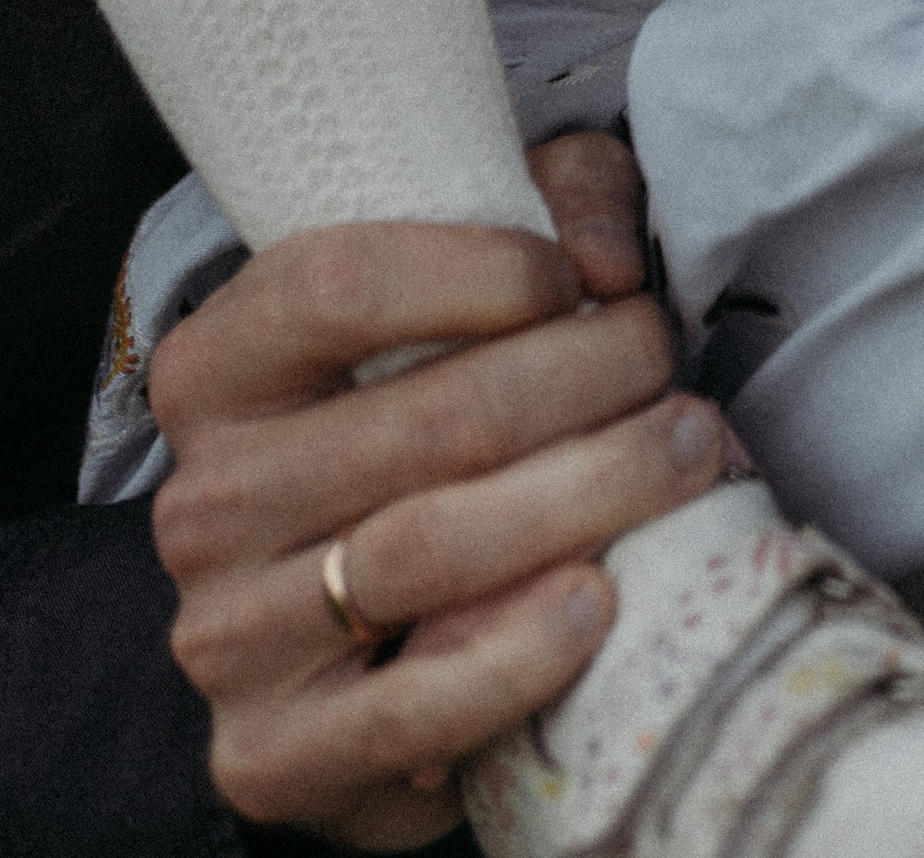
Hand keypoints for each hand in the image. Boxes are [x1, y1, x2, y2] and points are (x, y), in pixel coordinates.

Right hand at [151, 138, 723, 851]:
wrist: (382, 646)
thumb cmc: (443, 421)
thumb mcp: (495, 275)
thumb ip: (560, 202)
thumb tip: (606, 259)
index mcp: (221, 369)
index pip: (336, 287)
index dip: (484, 270)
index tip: (586, 281)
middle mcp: (205, 500)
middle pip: (426, 420)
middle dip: (587, 378)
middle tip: (672, 369)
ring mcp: (226, 635)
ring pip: (427, 550)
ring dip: (589, 494)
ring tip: (685, 455)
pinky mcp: (271, 755)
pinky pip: (407, 706)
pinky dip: (517, 653)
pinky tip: (598, 600)